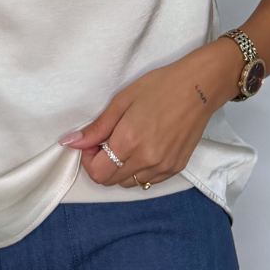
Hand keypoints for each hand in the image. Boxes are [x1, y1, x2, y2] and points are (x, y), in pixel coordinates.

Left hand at [58, 40, 244, 187]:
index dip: (89, 159)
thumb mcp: (122, 100)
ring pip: (129, 183)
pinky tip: (144, 148)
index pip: (97, 172)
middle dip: (102, 163)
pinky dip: (139, 170)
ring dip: (121, 169)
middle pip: (110, 181)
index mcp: (129, 141)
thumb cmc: (159, 86)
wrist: (199, 87)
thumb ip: (97, 128)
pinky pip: (148, 181)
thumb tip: (70, 143)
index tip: (94, 142)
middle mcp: (146, 160)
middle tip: (109, 140)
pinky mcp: (176, 168)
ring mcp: (163, 167)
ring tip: (128, 143)